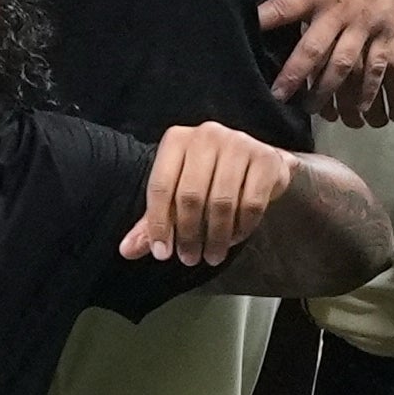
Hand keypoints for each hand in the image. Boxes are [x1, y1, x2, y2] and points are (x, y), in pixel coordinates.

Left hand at [119, 124, 296, 266]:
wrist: (261, 161)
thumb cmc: (212, 177)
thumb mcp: (179, 192)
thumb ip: (155, 219)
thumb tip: (127, 250)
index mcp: (177, 139)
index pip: (160, 186)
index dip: (158, 223)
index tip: (162, 253)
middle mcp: (206, 135)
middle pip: (191, 195)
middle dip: (189, 234)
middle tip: (190, 259)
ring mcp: (239, 144)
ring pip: (222, 203)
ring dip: (216, 237)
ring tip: (212, 256)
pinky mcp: (266, 159)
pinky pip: (252, 204)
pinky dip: (242, 228)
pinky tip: (234, 239)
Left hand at [259, 0, 393, 126]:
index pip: (281, 10)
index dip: (263, 24)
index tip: (245, 43)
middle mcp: (337, 13)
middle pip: (314, 51)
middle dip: (297, 77)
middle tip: (282, 99)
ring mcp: (365, 25)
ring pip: (346, 66)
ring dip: (332, 91)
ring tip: (319, 112)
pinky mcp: (387, 32)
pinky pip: (379, 67)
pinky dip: (371, 89)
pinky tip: (363, 109)